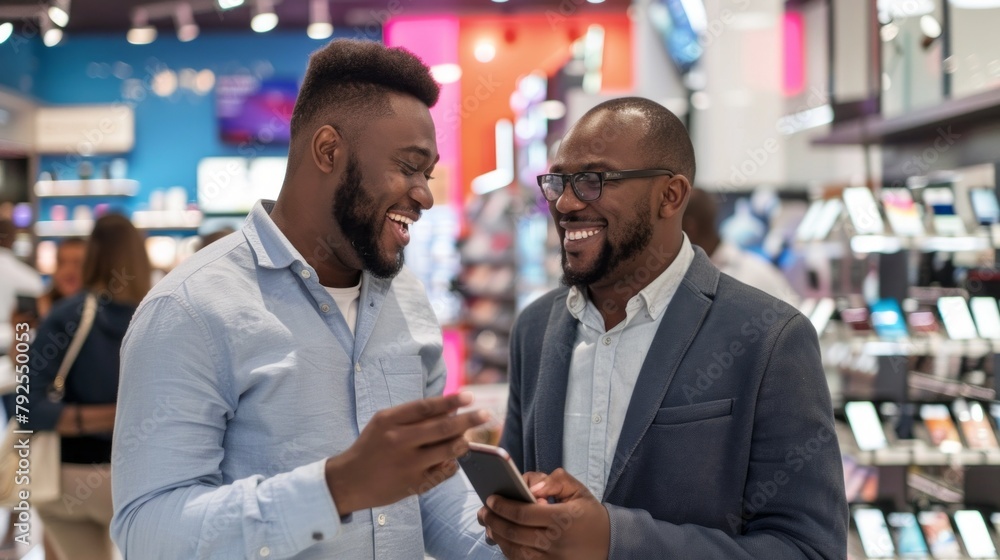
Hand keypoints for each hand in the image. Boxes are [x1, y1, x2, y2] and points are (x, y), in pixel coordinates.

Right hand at [325, 392, 489, 515]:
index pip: (427, 407)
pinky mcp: (413, 484)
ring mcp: (407, 464)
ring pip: (448, 450)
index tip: (470, 396)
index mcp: (389, 420)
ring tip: (468, 438)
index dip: (451, 401)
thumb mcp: (383, 423)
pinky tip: (452, 459)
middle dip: (468, 420)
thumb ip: (412, 415)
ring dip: (463, 442)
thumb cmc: (371, 447)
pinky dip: (453, 463)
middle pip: (442, 427)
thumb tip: (449, 408)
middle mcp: (398, 440)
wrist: (348, 481)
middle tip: (486, 414)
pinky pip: (444, 471)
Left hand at [477, 468, 609, 559]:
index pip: (524, 513)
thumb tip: (532, 485)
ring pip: (515, 550)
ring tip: (489, 523)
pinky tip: (502, 539)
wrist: (610, 543)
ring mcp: (552, 559)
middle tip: (483, 511)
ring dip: (498, 536)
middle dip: (494, 520)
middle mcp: (556, 541)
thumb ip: (554, 480)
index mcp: (563, 518)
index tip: (491, 498)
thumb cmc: (589, 513)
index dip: (503, 506)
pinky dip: (508, 551)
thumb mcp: (577, 489)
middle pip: (515, 533)